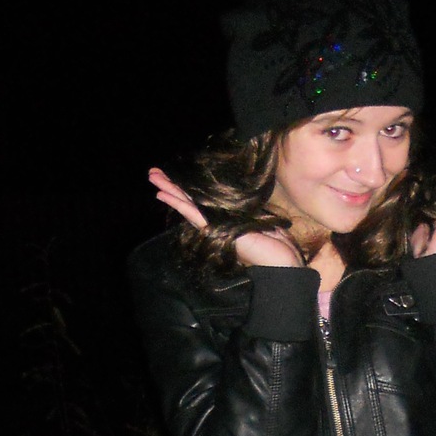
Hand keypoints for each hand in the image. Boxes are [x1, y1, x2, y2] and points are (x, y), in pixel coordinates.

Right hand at [147, 169, 302, 268]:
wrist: (282, 262)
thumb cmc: (276, 245)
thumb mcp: (262, 219)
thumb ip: (250, 210)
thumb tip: (247, 197)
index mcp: (225, 219)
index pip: (202, 200)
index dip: (188, 188)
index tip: (174, 175)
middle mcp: (216, 222)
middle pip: (190, 200)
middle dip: (171, 186)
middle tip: (153, 173)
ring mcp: (214, 226)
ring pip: (186, 204)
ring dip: (169, 190)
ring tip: (152, 177)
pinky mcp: (216, 229)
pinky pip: (193, 213)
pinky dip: (178, 203)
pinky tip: (163, 194)